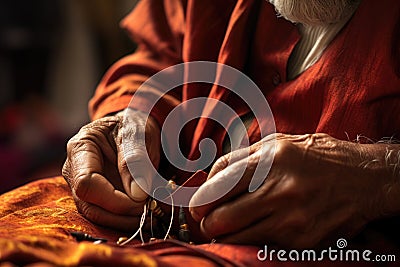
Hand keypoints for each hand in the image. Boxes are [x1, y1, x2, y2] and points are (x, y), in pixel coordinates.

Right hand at [62, 109, 159, 230]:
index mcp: (80, 147)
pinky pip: (105, 214)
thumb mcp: (138, 135)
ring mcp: (81, 185)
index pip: (86, 184)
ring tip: (150, 216)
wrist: (134, 128)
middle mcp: (74, 169)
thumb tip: (137, 195)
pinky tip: (144, 216)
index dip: (114, 199)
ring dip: (124, 222)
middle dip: (121, 215)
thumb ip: (135, 161)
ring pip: (96, 215)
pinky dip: (125, 219)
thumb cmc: (134, 126)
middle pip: (88, 205)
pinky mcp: (94, 196)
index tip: (141, 201)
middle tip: (150, 214)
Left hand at [189, 133, 399, 247]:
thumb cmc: (316, 157)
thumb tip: (208, 177)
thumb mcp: (278, 144)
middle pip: (220, 219)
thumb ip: (240, 158)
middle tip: (208, 221)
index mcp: (269, 162)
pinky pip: (260, 245)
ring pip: (236, 238)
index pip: (216, 188)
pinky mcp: (300, 241)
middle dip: (207, 223)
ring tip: (230, 226)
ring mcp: (290, 220)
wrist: (364, 179)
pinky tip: (258, 229)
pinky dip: (251, 240)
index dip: (199, 202)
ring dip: (226, 235)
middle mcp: (278, 192)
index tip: (197, 207)